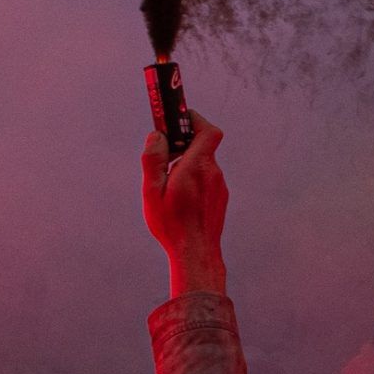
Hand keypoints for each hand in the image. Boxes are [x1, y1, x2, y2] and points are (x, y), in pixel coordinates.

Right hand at [144, 112, 229, 297]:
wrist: (196, 253)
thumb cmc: (172, 224)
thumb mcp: (153, 191)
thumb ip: (154, 160)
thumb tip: (157, 136)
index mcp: (197, 167)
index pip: (208, 131)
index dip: (195, 120)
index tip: (177, 119)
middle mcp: (213, 173)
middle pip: (202, 145)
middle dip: (182, 144)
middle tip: (163, 154)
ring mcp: (219, 186)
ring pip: (203, 163)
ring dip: (186, 164)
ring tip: (167, 183)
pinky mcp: (220, 197)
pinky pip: (206, 179)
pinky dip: (193, 178)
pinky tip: (179, 197)